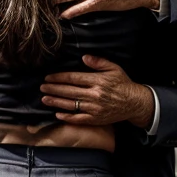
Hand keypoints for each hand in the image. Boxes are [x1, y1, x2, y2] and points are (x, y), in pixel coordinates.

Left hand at [40, 55, 154, 126]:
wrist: (134, 103)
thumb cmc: (123, 84)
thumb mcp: (114, 68)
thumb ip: (98, 62)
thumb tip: (84, 57)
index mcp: (98, 81)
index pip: (73, 78)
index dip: (59, 78)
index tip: (48, 77)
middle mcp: (94, 95)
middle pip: (69, 91)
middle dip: (53, 89)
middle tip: (42, 87)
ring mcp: (94, 108)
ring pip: (71, 105)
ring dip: (56, 102)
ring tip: (44, 99)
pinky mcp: (95, 119)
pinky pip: (78, 118)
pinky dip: (67, 117)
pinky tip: (57, 114)